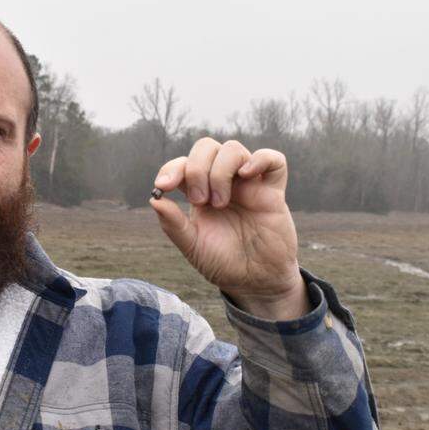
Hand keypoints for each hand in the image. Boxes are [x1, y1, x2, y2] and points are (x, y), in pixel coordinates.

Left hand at [149, 138, 309, 319]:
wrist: (255, 282)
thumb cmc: (224, 263)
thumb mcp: (193, 247)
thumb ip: (173, 225)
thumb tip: (154, 200)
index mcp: (200, 193)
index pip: (183, 164)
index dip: (171, 169)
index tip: (163, 186)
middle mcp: (223, 183)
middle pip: (206, 147)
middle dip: (197, 168)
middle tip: (200, 200)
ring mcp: (248, 185)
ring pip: (233, 149)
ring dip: (220, 171)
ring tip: (221, 202)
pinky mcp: (273, 192)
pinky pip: (273, 160)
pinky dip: (260, 159)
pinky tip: (247, 175)